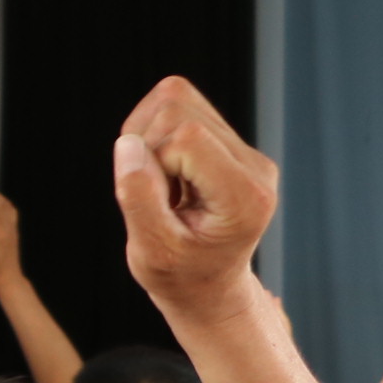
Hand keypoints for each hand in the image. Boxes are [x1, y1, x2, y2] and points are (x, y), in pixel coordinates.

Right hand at [114, 77, 278, 323]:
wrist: (207, 285)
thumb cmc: (180, 276)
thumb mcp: (151, 251)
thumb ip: (139, 198)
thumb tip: (128, 144)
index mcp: (245, 198)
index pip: (185, 137)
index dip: (149, 161)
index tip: (150, 201)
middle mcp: (255, 167)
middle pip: (177, 108)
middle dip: (145, 145)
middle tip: (151, 193)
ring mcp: (246, 151)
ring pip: (176, 98)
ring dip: (148, 136)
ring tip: (157, 183)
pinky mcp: (230, 142)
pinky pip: (180, 106)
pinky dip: (154, 132)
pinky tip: (162, 171)